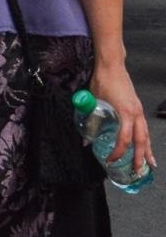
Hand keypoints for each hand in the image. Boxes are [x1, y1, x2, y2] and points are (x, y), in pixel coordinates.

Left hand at [88, 58, 156, 174]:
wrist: (112, 66)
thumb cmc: (103, 81)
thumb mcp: (93, 102)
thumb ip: (90, 121)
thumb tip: (85, 140)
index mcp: (126, 112)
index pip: (124, 138)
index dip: (118, 152)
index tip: (110, 160)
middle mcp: (136, 113)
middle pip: (141, 140)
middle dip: (139, 157)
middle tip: (137, 170)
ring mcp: (139, 111)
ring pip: (146, 135)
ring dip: (147, 150)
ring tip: (149, 164)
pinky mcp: (138, 108)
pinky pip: (144, 128)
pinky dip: (145, 139)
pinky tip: (145, 146)